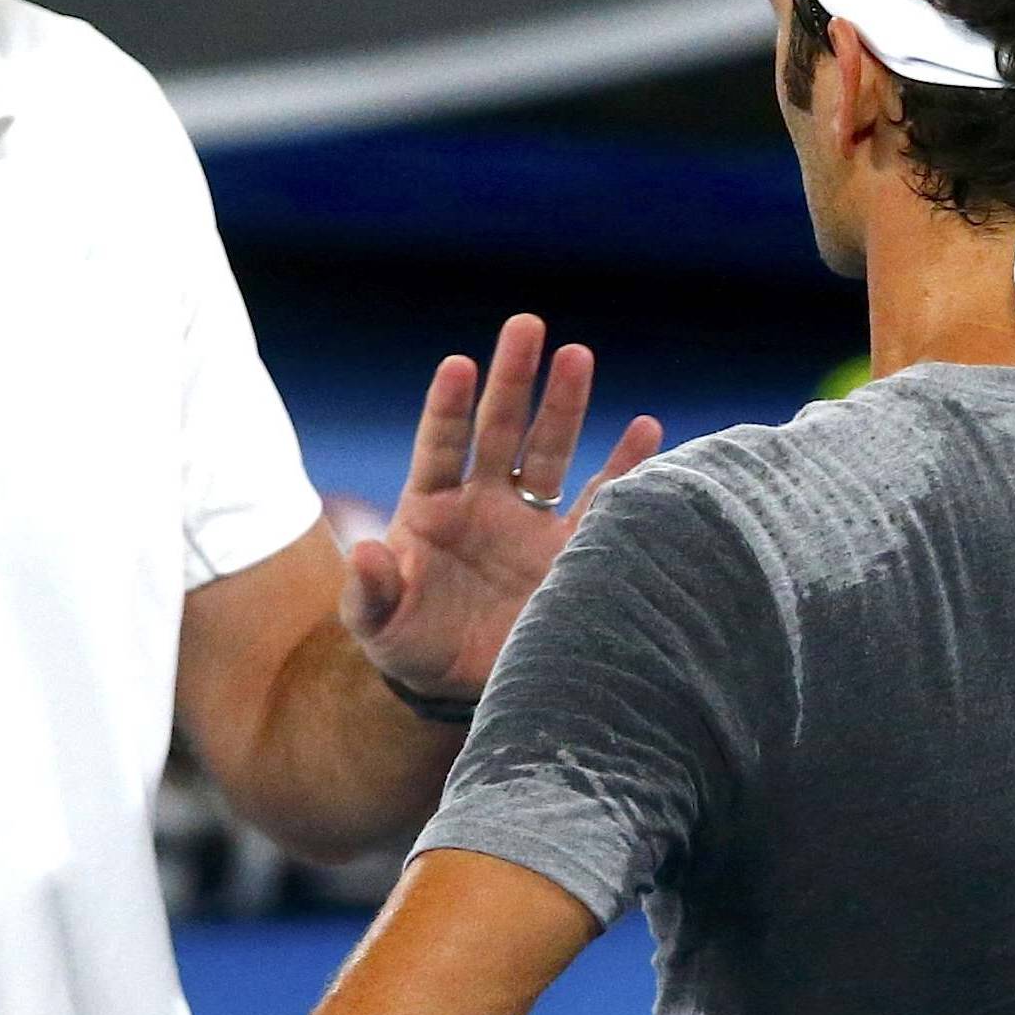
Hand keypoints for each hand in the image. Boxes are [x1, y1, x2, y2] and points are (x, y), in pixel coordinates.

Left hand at [340, 315, 662, 700]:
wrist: (467, 687)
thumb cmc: (412, 647)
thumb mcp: (379, 625)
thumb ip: (370, 591)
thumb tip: (367, 552)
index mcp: (432, 507)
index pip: (441, 444)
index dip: (449, 406)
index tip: (461, 364)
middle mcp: (484, 502)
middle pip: (500, 428)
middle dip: (513, 379)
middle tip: (527, 326)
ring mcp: (529, 523)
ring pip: (550, 452)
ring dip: (564, 405)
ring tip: (578, 355)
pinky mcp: (570, 552)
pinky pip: (602, 504)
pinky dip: (626, 468)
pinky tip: (648, 430)